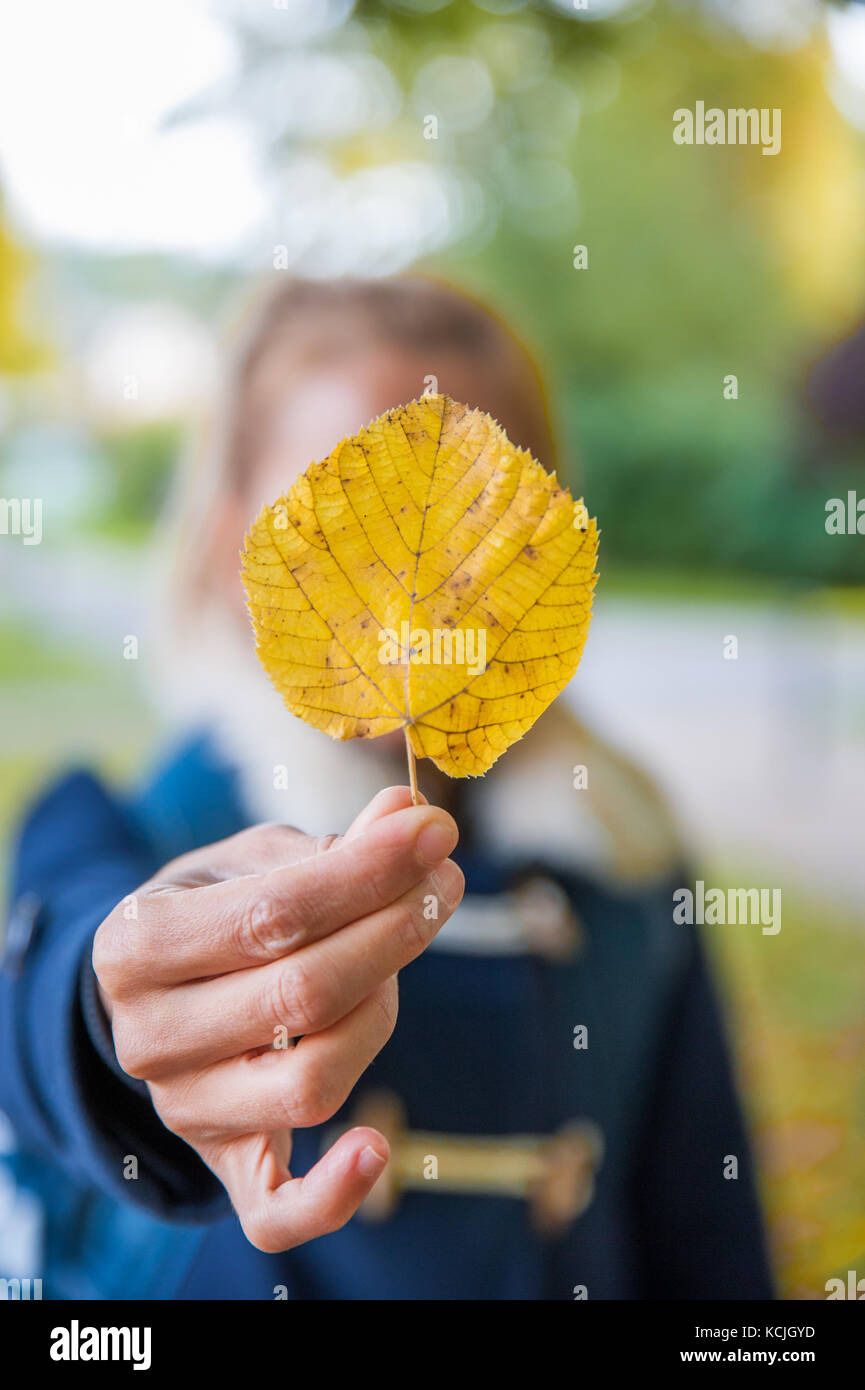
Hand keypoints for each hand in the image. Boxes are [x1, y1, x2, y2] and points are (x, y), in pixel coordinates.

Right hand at [92, 786, 462, 1251]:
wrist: (157, 995)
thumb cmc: (214, 911)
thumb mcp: (252, 861)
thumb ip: (330, 847)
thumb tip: (406, 812)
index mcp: (138, 944)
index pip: (273, 915)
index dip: (368, 873)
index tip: (436, 834)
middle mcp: (150, 1037)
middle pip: (302, 996)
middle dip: (394, 931)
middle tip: (445, 882)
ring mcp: (185, 1110)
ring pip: (313, 1081)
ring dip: (383, 1011)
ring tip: (399, 957)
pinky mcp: (225, 1165)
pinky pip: (275, 1210)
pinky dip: (331, 1193)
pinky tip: (379, 1150)